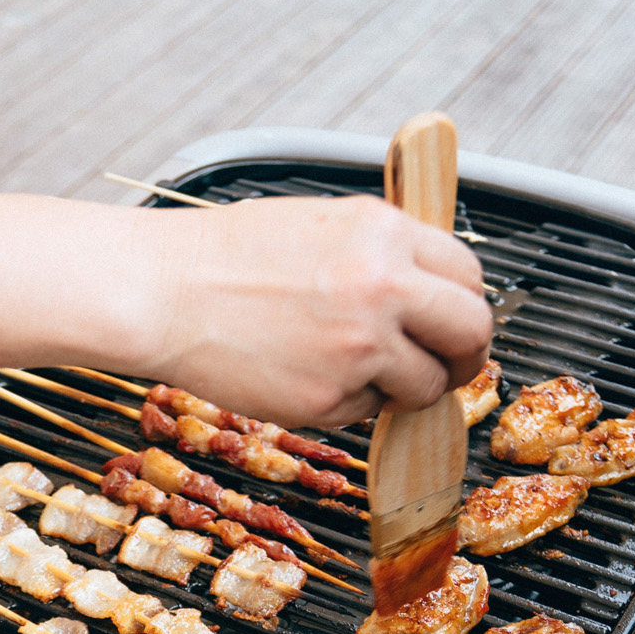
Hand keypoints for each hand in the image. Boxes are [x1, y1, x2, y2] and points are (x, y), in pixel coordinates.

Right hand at [146, 196, 489, 427]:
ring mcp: (360, 347)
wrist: (163, 291)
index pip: (467, 274)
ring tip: (359, 370)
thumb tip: (428, 287)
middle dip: (465, 356)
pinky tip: (306, 372)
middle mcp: (384, 287)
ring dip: (407, 387)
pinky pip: (368, 410)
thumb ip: (382, 251)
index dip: (463, 303)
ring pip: (428, 384)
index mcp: (384, 233)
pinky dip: (349, 401)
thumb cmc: (226, 257)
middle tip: (448, 366)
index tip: (453, 322)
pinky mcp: (330, 398)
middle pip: (471, 333)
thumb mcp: (322, 223)